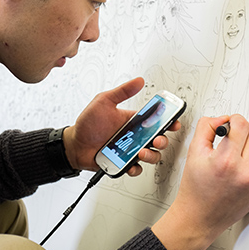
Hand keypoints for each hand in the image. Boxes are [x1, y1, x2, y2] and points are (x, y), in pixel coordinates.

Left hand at [63, 77, 180, 176]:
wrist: (74, 144)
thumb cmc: (88, 123)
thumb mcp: (104, 101)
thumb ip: (122, 91)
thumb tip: (139, 80)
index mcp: (133, 121)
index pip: (156, 120)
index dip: (168, 121)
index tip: (174, 121)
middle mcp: (134, 136)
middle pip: (158, 139)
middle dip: (162, 140)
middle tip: (157, 139)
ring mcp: (129, 150)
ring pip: (150, 155)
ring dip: (151, 155)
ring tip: (141, 152)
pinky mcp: (123, 163)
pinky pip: (135, 168)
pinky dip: (136, 168)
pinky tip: (131, 164)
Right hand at [152, 114, 248, 249]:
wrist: (199, 217)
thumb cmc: (195, 189)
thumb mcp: (194, 152)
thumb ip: (206, 128)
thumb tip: (222, 119)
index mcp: (226, 161)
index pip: (241, 125)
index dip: (233, 119)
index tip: (227, 124)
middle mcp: (245, 172)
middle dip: (243, 128)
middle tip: (232, 134)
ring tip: (238, 146)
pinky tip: (243, 159)